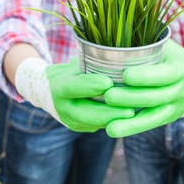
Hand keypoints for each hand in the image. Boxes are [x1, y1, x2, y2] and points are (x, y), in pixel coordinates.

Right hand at [15, 57, 134, 131]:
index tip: (109, 83)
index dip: (92, 86)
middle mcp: (63, 107)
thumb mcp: (75, 65)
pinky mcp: (81, 128)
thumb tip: (116, 55)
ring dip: (115, 121)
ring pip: (95, 124)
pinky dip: (114, 122)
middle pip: (87, 114)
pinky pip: (98, 126)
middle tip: (130, 111)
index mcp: (60, 87)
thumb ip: (91, 64)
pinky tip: (129, 117)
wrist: (48, 92)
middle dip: (110, 114)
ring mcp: (71, 121)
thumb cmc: (68, 72)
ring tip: (135, 115)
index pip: (75, 87)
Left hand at [104, 39, 183, 136]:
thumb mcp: (168, 46)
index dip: (144, 76)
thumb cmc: (177, 57)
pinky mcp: (169, 118)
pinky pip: (150, 124)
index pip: (162, 74)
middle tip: (107, 96)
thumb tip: (121, 24)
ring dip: (129, 122)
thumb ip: (149, 40)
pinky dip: (132, 128)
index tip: (124, 74)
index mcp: (179, 69)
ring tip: (108, 126)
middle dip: (129, 98)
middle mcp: (180, 90)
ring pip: (152, 116)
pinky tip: (113, 129)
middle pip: (153, 97)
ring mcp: (175, 107)